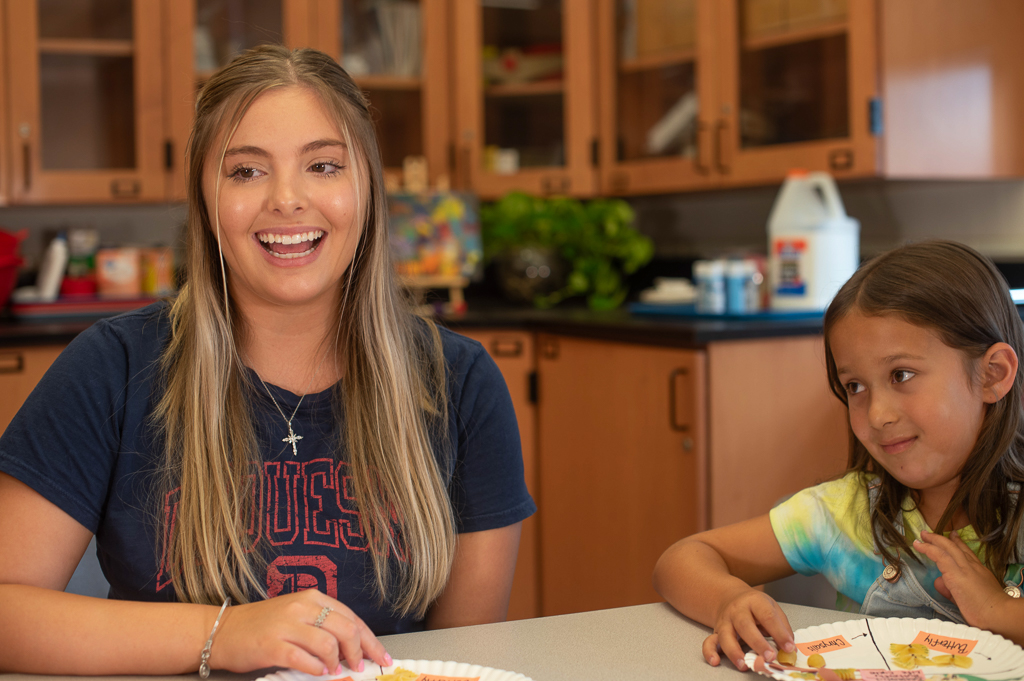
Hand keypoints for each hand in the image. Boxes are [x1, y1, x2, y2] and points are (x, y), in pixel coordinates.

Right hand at [209, 589, 391, 674]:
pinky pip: (303, 658)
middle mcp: (301, 607)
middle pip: (345, 629)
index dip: (370, 640)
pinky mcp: (271, 645)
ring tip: (333, 671)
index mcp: (312, 598)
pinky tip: (317, 672)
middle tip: (358, 667)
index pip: (351, 618)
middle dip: (359, 652)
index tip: (381, 656)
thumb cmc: (262, 626)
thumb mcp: (297, 616)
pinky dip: (316, 669)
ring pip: (328, 644)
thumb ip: (323, 626)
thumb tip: (354, 648)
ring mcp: (286, 625)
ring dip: (336, 663)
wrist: (223, 630)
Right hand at [702, 588, 794, 670]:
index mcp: (754, 601)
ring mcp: (725, 621)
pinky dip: (709, 652)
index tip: (789, 647)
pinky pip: (709, 642)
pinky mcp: (716, 632)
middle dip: (758, 643)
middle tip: (770, 657)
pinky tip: (715, 661)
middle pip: (745, 625)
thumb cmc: (754, 606)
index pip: (767, 616)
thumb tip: (788, 648)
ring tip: (744, 664)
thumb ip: (781, 626)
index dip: (779, 633)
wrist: (730, 597)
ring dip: (734, 651)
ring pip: (726, 636)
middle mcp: (737, 610)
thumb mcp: (771, 607)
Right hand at [914, 530, 1006, 628]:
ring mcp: (976, 567)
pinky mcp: (984, 570)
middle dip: (935, 539)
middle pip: (949, 547)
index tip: (916, 544)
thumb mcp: (957, 602)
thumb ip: (946, 590)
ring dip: (951, 540)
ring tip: (946, 534)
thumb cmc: (977, 611)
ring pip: (962, 549)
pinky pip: (970, 554)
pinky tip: (962, 547)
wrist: (1001, 613)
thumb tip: (939, 581)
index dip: (927, 548)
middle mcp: (966, 567)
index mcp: (957, 575)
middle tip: (924, 534)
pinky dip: (963, 547)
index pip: (939, 555)